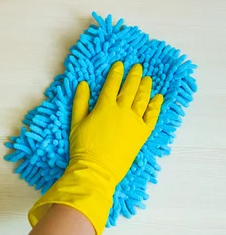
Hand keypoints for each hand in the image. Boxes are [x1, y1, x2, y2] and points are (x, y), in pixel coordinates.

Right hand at [70, 61, 162, 185]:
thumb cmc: (83, 147)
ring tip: (148, 79)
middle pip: (130, 88)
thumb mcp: (75, 122)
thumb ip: (80, 101)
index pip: (112, 84)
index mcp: (105, 106)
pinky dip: (156, 106)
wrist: (97, 169)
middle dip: (134, 76)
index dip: (116, 73)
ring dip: (146, 87)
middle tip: (138, 67)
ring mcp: (134, 122)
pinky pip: (152, 116)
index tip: (120, 64)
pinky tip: (158, 98)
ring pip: (142, 99)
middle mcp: (122, 110)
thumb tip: (82, 84)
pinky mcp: (142, 134)